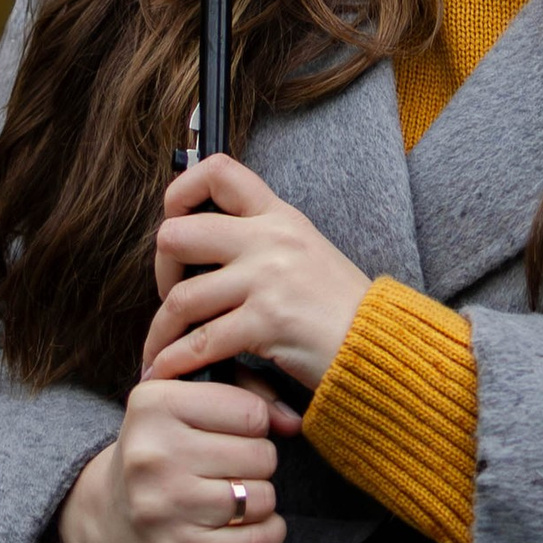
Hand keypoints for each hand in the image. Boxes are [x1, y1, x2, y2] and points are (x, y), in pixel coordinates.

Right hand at [55, 372, 295, 542]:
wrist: (105, 516)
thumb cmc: (157, 453)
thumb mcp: (180, 403)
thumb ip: (242, 392)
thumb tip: (293, 421)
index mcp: (153, 405)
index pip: (251, 411)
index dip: (254, 425)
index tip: (232, 434)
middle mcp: (153, 455)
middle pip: (262, 455)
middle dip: (257, 463)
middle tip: (228, 470)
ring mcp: (165, 507)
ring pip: (262, 498)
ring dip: (258, 500)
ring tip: (229, 497)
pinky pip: (256, 541)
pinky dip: (265, 534)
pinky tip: (243, 526)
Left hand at [144, 153, 371, 403]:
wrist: (381, 347)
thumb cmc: (340, 309)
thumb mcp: (304, 253)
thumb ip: (259, 242)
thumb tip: (203, 243)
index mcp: (279, 216)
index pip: (218, 172)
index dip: (181, 191)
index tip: (175, 223)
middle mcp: (270, 239)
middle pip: (178, 234)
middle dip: (161, 271)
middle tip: (171, 296)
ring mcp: (268, 279)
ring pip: (182, 297)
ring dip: (161, 331)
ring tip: (160, 349)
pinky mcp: (267, 322)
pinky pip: (200, 342)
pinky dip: (175, 362)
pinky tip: (170, 370)